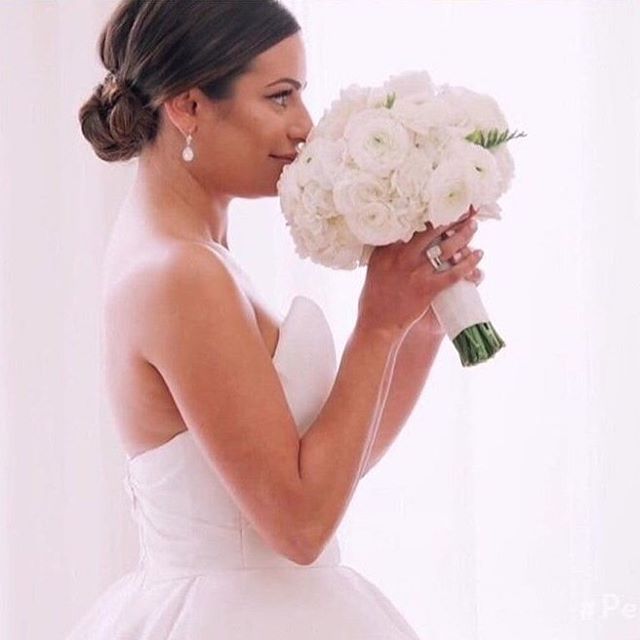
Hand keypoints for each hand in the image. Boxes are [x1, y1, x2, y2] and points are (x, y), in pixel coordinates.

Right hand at [359, 205, 484, 338]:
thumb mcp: (376, 265)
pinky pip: (454, 273)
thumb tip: (402, 232)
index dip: (430, 210)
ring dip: (464, 235)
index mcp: (388, 249)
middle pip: (433, 230)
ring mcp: (416, 273)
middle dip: (453, 217)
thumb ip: (388, 249)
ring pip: (447, 248)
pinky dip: (468, 263)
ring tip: (473, 226)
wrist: (378, 323)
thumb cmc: (375, 294)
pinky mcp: (428, 289)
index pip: (412, 223)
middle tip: (466, 208)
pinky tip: (478, 255)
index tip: (442, 200)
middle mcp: (403, 257)